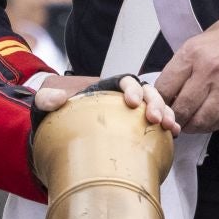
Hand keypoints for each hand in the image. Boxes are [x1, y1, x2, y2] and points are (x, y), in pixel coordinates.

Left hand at [34, 73, 180, 134]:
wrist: (60, 137)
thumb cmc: (56, 118)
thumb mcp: (46, 105)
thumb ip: (47, 98)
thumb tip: (57, 97)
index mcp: (107, 89)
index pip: (125, 81)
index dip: (132, 88)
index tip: (132, 102)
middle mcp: (123, 99)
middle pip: (146, 93)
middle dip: (154, 102)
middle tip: (154, 118)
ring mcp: (133, 115)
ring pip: (156, 106)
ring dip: (165, 113)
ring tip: (168, 125)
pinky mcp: (138, 130)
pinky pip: (157, 125)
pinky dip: (167, 126)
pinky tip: (173, 133)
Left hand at [156, 16, 218, 133]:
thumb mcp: (195, 43)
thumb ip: (180, 67)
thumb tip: (165, 91)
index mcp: (192, 54)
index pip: (165, 87)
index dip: (158, 101)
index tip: (159, 105)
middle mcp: (208, 70)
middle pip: (182, 107)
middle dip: (173, 118)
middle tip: (171, 120)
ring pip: (201, 119)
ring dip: (190, 126)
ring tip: (186, 124)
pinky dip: (208, 125)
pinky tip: (203, 122)